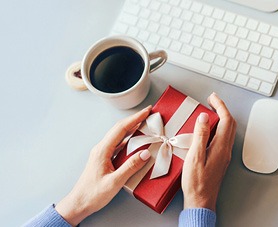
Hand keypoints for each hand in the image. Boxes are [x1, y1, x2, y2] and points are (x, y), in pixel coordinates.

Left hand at [55, 106, 151, 225]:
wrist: (78, 203)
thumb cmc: (92, 194)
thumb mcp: (114, 182)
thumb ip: (130, 167)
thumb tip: (145, 153)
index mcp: (102, 150)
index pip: (121, 129)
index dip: (135, 118)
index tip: (146, 111)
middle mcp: (101, 148)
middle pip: (120, 128)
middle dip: (134, 119)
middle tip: (148, 113)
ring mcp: (102, 153)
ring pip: (119, 136)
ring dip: (132, 128)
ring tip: (144, 124)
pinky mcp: (104, 159)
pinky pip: (118, 144)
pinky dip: (129, 139)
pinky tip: (135, 141)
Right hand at [181, 93, 236, 210]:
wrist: (201, 200)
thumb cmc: (197, 182)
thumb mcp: (195, 156)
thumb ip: (200, 135)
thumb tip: (204, 117)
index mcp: (220, 147)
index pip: (226, 120)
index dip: (220, 106)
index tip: (212, 97)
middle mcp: (225, 150)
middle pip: (230, 124)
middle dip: (222, 109)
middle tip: (212, 101)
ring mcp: (223, 155)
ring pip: (228, 131)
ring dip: (221, 118)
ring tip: (210, 111)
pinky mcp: (219, 159)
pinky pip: (223, 138)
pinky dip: (218, 128)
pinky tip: (209, 129)